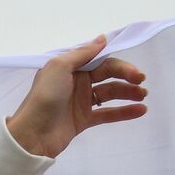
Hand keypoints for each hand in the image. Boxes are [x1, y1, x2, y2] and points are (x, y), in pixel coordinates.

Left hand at [6, 34, 146, 158]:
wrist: (32, 134)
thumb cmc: (44, 97)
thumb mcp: (59, 68)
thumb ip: (82, 54)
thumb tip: (102, 39)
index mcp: (70, 68)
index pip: (101, 60)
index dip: (119, 64)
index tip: (134, 71)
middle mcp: (76, 82)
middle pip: (108, 75)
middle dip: (127, 76)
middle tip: (141, 81)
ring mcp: (80, 102)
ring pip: (110, 93)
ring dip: (128, 93)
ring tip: (143, 96)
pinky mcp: (83, 120)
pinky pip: (107, 113)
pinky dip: (124, 112)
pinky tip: (140, 110)